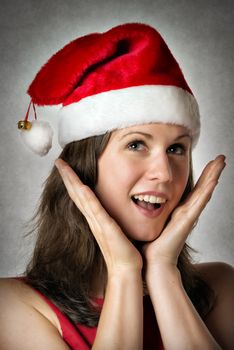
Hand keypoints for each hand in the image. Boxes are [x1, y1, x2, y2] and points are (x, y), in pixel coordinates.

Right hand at [55, 159, 142, 274]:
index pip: (81, 195)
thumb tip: (115, 207)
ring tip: (63, 166)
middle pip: (76, 193)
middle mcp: (92, 219)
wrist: (126, 269)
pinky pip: (95, 210)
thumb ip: (111, 218)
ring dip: (72, 181)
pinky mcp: (106, 228)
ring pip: (81, 197)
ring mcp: (97, 223)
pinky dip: (87, 198)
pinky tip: (81, 186)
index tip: (66, 167)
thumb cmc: (124, 251)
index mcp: (95, 218)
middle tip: (58, 161)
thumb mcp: (116, 229)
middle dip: (67, 176)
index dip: (73, 181)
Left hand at [143, 155, 225, 267]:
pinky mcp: (187, 220)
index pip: (192, 190)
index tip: (208, 163)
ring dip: (213, 176)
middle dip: (212, 172)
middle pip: (202, 188)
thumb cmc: (150, 244)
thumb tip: (137, 196)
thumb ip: (149, 209)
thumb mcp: (149, 220)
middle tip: (221, 158)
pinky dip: (206, 190)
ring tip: (221, 162)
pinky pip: (198, 202)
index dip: (202, 176)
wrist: (152, 261)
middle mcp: (186, 212)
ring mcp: (188, 216)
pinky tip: (213, 180)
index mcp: (178, 211)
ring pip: (204, 191)